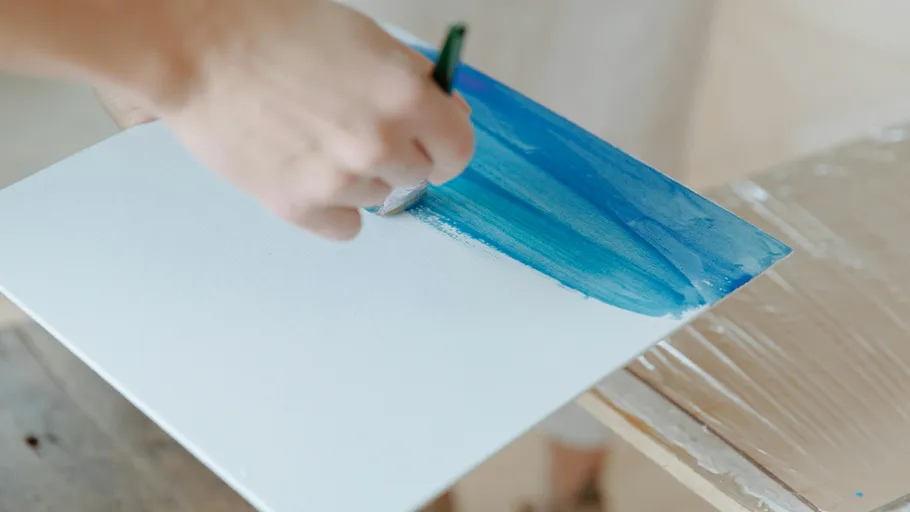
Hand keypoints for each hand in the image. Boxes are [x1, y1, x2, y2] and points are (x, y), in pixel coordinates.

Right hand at [119, 0, 473, 239]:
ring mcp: (339, 180)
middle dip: (397, 155)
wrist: (196, 47)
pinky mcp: (299, 207)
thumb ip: (417, 81)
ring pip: (377, 198)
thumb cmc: (274, 30)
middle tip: (354, 128)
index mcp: (406, 96)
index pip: (458, 151)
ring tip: (315, 139)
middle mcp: (380, 143)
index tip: (428, 144)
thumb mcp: (366, 39)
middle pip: (417, 176)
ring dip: (359, 177)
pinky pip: (345, 226)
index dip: (443, 145)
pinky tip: (307, 173)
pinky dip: (332, 207)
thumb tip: (450, 115)